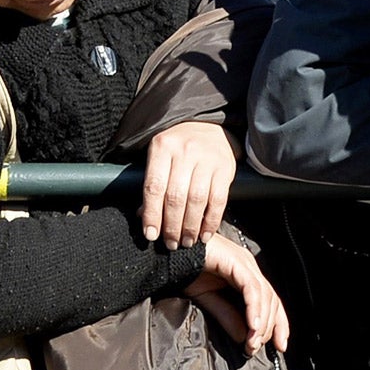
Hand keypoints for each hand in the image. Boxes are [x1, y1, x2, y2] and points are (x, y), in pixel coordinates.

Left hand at [142, 120, 237, 248]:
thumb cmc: (178, 148)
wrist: (208, 126)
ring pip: (196, 200)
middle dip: (172, 226)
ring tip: (186, 242)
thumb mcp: (160, 156)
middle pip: (175, 196)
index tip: (151, 235)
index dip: (152, 214)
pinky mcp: (225, 167)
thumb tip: (144, 218)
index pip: (154, 186)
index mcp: (162, 147)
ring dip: (190, 227)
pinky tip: (205, 234)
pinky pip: (218, 200)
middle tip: (171, 243)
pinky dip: (211, 221)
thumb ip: (154, 183)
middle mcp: (184, 151)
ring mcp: (206, 158)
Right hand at [185, 232, 290, 355]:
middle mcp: (249, 267)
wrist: (167, 254)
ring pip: (264, 295)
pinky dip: (254, 308)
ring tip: (252, 343)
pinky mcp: (236, 262)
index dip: (278, 324)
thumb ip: (227, 316)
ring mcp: (244, 262)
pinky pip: (251, 288)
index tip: (279, 346)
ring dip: (261, 323)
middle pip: (272, 300)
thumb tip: (244, 338)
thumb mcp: (208, 300)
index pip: (270, 301)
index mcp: (245, 274)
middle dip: (269, 328)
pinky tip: (253, 326)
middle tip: (254, 348)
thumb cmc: (184, 271)